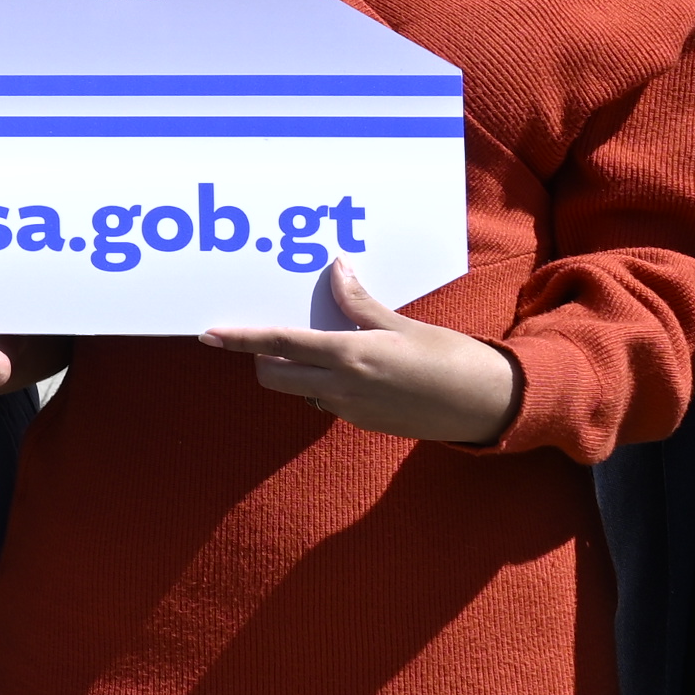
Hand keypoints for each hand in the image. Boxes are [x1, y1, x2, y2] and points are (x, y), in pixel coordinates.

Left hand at [195, 256, 526, 445]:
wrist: (486, 406)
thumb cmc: (450, 358)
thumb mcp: (403, 325)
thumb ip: (360, 303)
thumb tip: (336, 271)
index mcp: (349, 357)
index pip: (279, 345)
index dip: (240, 340)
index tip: (209, 334)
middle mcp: (341, 389)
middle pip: (275, 376)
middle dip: (263, 358)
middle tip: (275, 335)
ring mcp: (349, 411)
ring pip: (300, 390)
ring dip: (297, 371)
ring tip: (321, 344)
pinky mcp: (363, 423)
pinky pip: (326, 401)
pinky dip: (324, 383)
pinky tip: (353, 365)